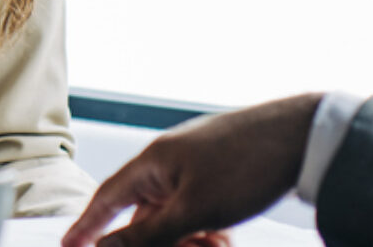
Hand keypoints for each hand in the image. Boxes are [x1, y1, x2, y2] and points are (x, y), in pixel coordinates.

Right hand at [62, 94, 320, 246]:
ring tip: (218, 243)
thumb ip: (146, 236)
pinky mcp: (220, 171)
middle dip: (162, 242)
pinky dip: (209, 228)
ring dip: (191, 239)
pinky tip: (227, 236)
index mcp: (153, 163)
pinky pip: (200, 210)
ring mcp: (195, 164)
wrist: (304, 136)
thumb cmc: (248, 166)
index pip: (107, 199)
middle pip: (145, 216)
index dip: (87, 227)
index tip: (68, 246)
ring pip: (177, 217)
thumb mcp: (194, 211)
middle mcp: (168, 160)